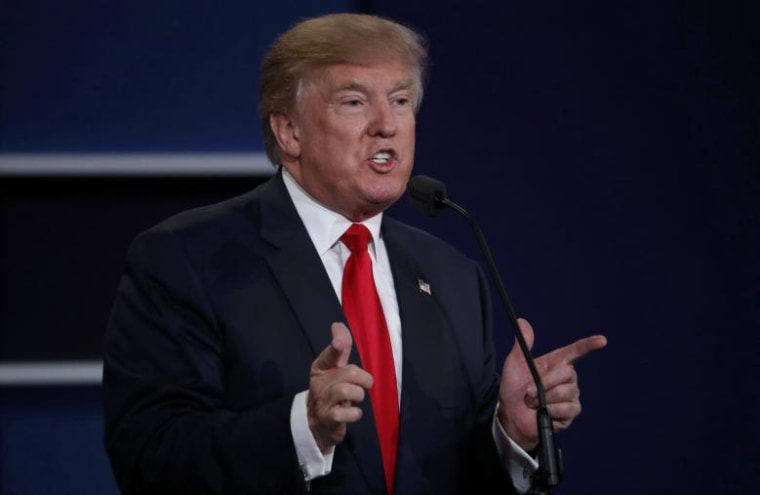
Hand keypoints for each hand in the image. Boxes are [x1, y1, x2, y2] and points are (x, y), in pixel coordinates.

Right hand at [308, 322, 372, 452]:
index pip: (329, 355)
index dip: (336, 347)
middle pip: (349, 372)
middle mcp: (318, 383)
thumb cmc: (331, 392)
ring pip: (347, 391)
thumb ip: (340, 350)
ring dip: (359, 395)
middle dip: (364, 379)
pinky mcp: (327, 418)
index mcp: (320, 368)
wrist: (319, 425)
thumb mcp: (334, 370)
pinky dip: (355, 413)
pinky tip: (354, 413)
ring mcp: (321, 401)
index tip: (339, 342)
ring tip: (356, 399)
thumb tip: (338, 324)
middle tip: (365, 385)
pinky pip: (346, 413)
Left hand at [498, 318, 606, 451]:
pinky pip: (566, 409)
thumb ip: (522, 345)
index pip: (576, 351)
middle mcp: (567, 378)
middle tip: (528, 391)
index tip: (602, 340)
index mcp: (556, 363)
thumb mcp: (514, 365)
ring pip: (565, 392)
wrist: (511, 415)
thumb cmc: (514, 389)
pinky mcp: (571, 412)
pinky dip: (551, 411)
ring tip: (532, 403)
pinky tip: (542, 413)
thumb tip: (522, 322)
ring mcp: (571, 395)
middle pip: (566, 373)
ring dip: (544, 399)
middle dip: (545, 382)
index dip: (589, 345)